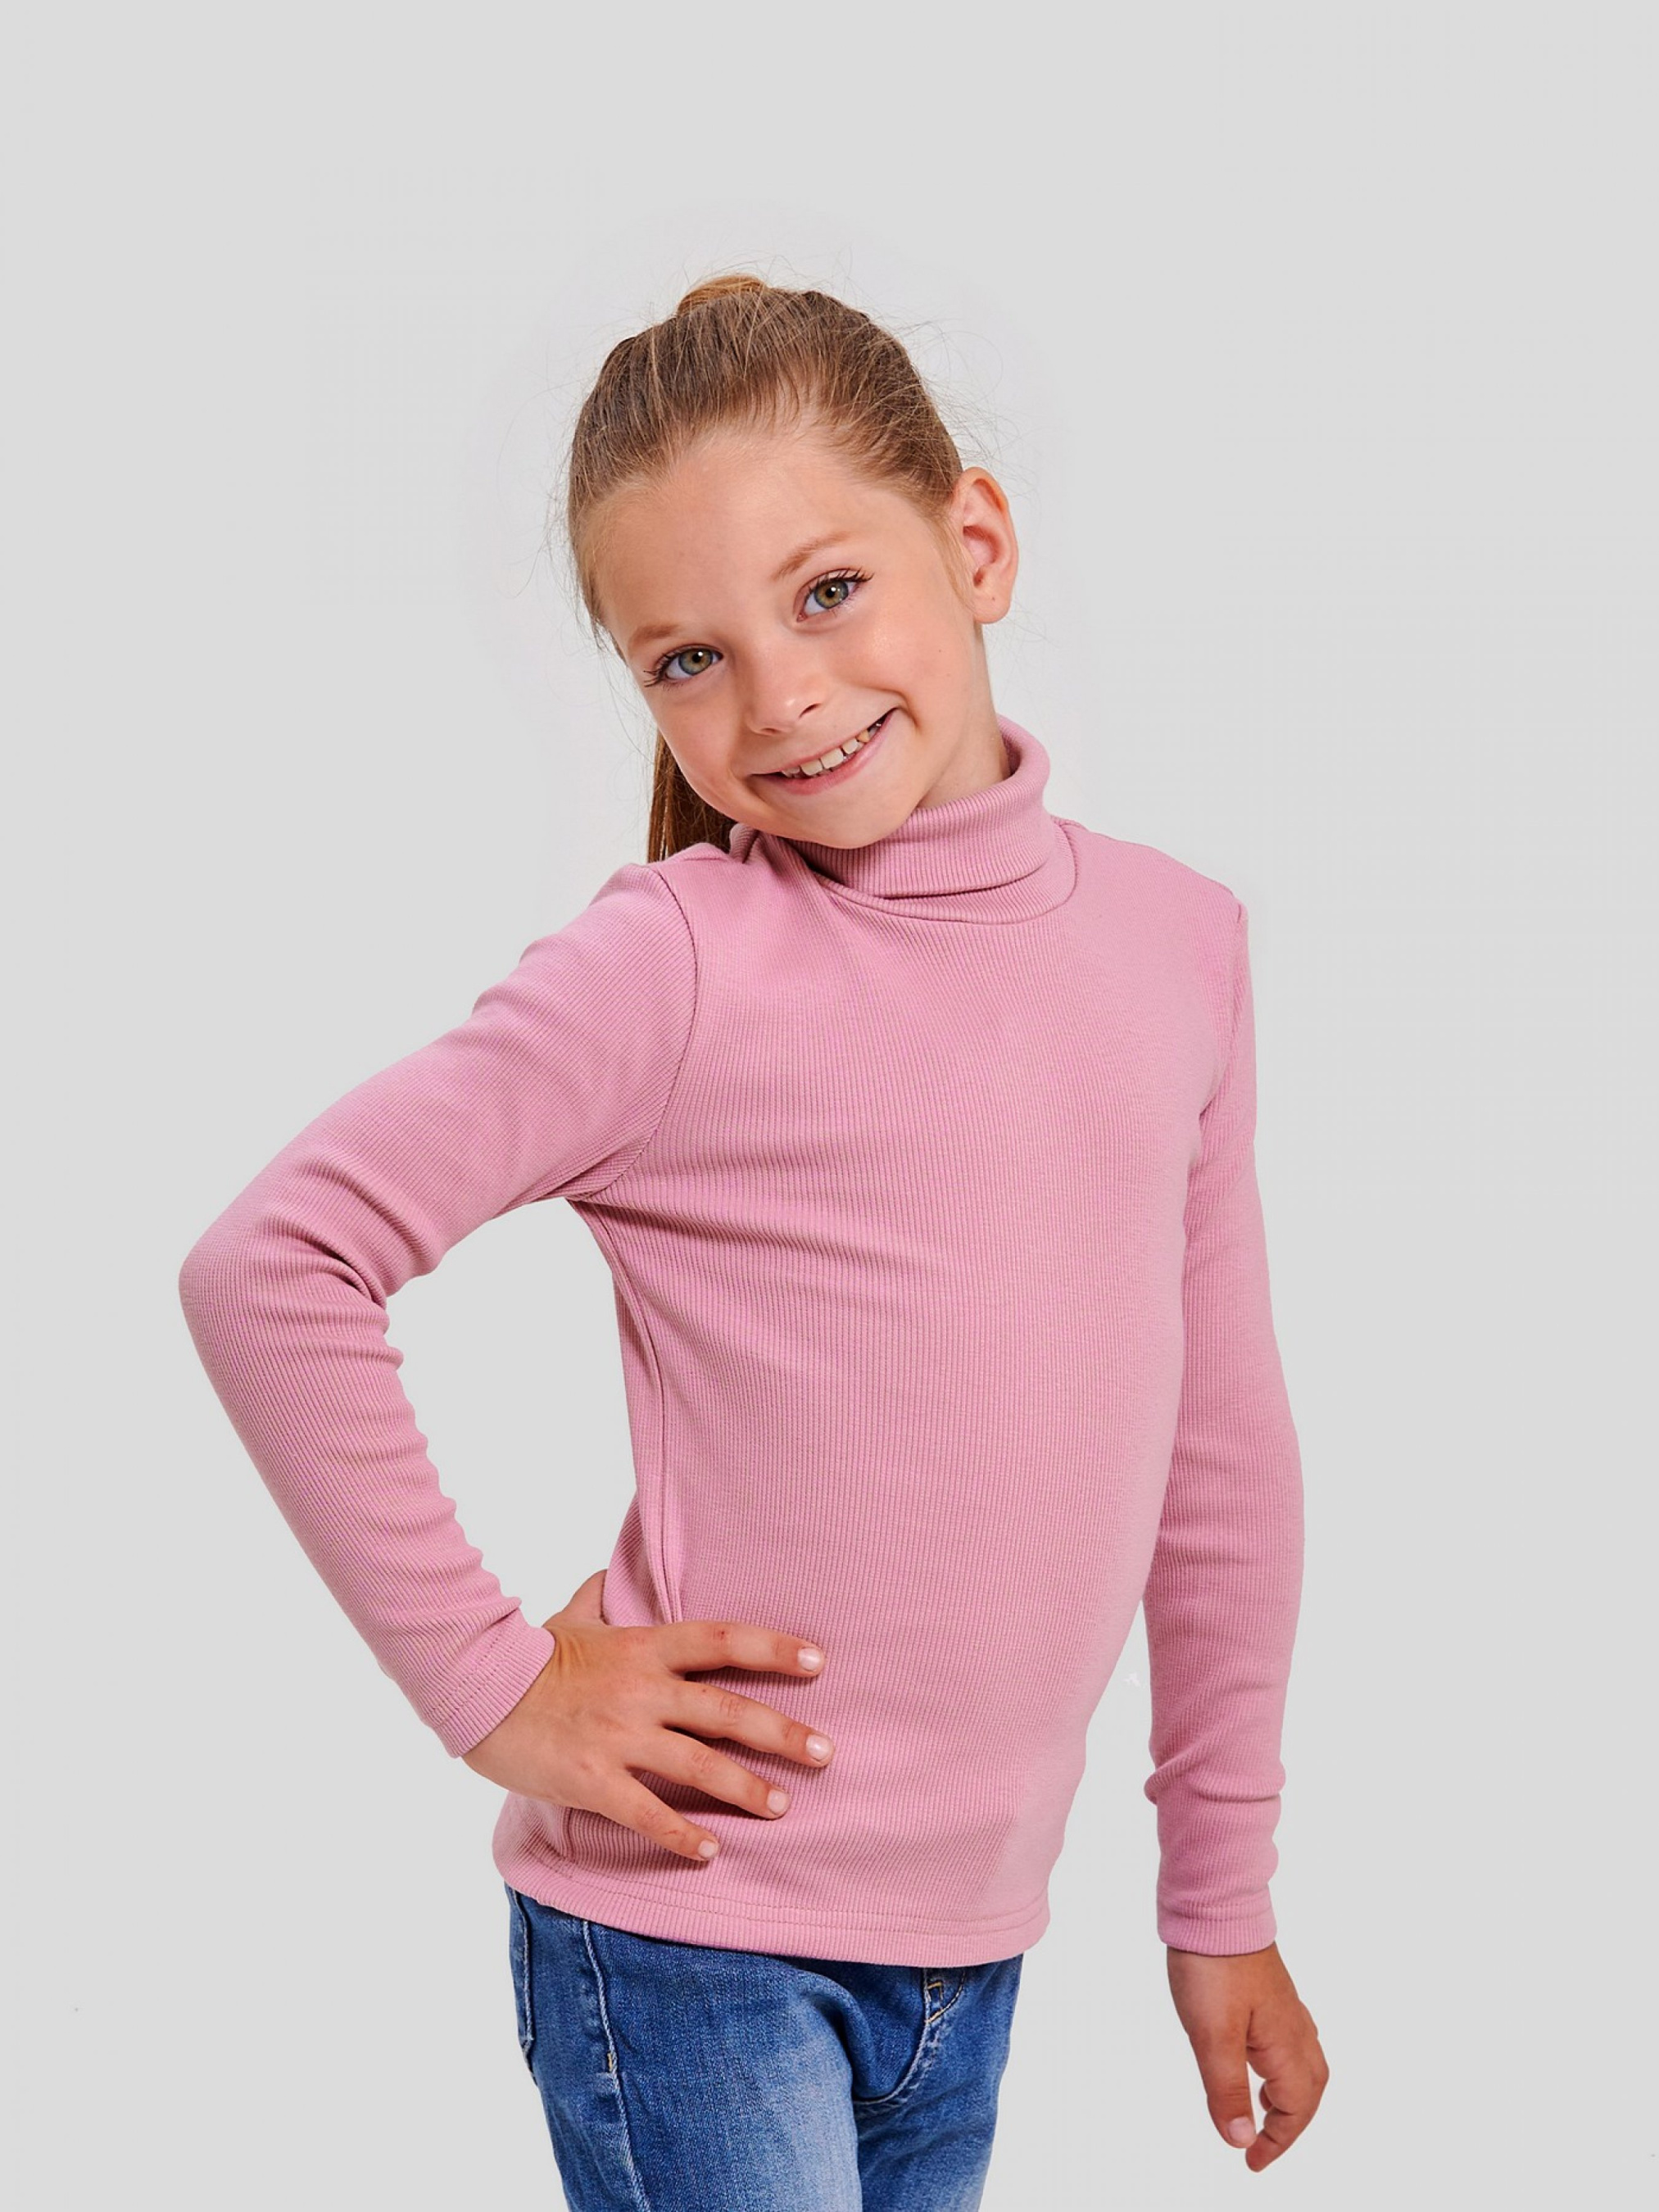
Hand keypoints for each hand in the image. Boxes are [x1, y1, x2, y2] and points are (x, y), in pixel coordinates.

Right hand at [461, 1570, 833, 1862]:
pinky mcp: (593, 1779)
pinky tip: (709, 1852)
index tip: (818, 1661)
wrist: (478, 1690)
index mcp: (644, 1647)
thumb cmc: (531, 1653)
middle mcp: (642, 1690)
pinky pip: (646, 1813)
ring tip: (782, 1806)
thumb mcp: (574, 1615)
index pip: (722, 1641)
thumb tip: (614, 1573)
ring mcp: (619, 1736)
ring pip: (698, 1765)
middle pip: (726, 1710)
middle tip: (825, 1752)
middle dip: (781, 1733)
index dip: (773, 1649)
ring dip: (746, 1788)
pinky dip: (681, 1834)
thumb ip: (602, 1595)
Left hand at [1165, 1941, 1327, 2170]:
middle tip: (1262, 2145)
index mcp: (1285, 2043)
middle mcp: (1293, 2025)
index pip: (1297, 2108)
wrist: (1213, 1903)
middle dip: (1292, 2122)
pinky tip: (1257, 2059)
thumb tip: (1240, 2142)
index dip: (1278, 2141)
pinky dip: (1279, 2063)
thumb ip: (1226, 2090)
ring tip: (1261, 2110)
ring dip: (1288, 2093)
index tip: (1252, 2163)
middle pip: (1310, 2089)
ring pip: (1302, 2062)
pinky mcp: (1267, 1990)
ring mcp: (1282, 2005)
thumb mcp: (1210, 2036)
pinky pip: (1288, 2038)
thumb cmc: (1213, 1964)